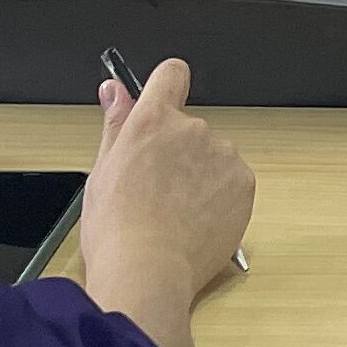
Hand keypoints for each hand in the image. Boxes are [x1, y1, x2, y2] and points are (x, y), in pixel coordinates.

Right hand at [81, 59, 254, 346]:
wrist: (148, 272)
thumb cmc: (117, 229)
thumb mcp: (103, 171)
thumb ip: (115, 123)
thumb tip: (114, 90)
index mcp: (153, 120)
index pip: (171, 74)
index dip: (166, 87)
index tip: (162, 105)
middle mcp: (192, 128)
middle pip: (190, 127)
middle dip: (178, 151)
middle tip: (157, 190)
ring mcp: (222, 154)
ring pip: (212, 156)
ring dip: (200, 175)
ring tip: (175, 214)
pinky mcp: (244, 182)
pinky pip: (232, 181)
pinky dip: (220, 198)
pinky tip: (196, 223)